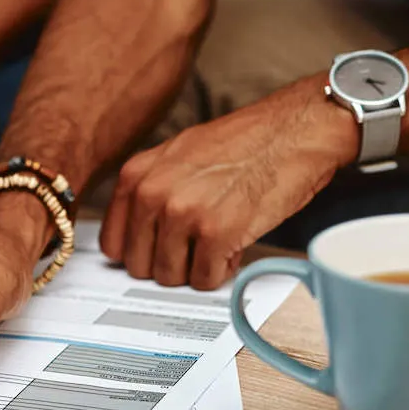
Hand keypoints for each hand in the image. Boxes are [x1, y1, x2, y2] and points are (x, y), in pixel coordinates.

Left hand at [100, 75, 357, 288]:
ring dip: (196, 268)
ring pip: (170, 276)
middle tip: (195, 247)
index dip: (138, 254)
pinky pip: (205, 279)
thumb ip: (151, 188)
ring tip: (218, 240)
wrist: (296, 130)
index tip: (154, 254)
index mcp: (137, 175)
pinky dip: (222, 270)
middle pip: (139, 265)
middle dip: (168, 263)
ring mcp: (183, 214)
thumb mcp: (178, 154)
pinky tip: (234, 245)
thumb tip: (137, 231)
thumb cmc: (245, 142)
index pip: (112, 243)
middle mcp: (153, 194)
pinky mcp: (217, 233)